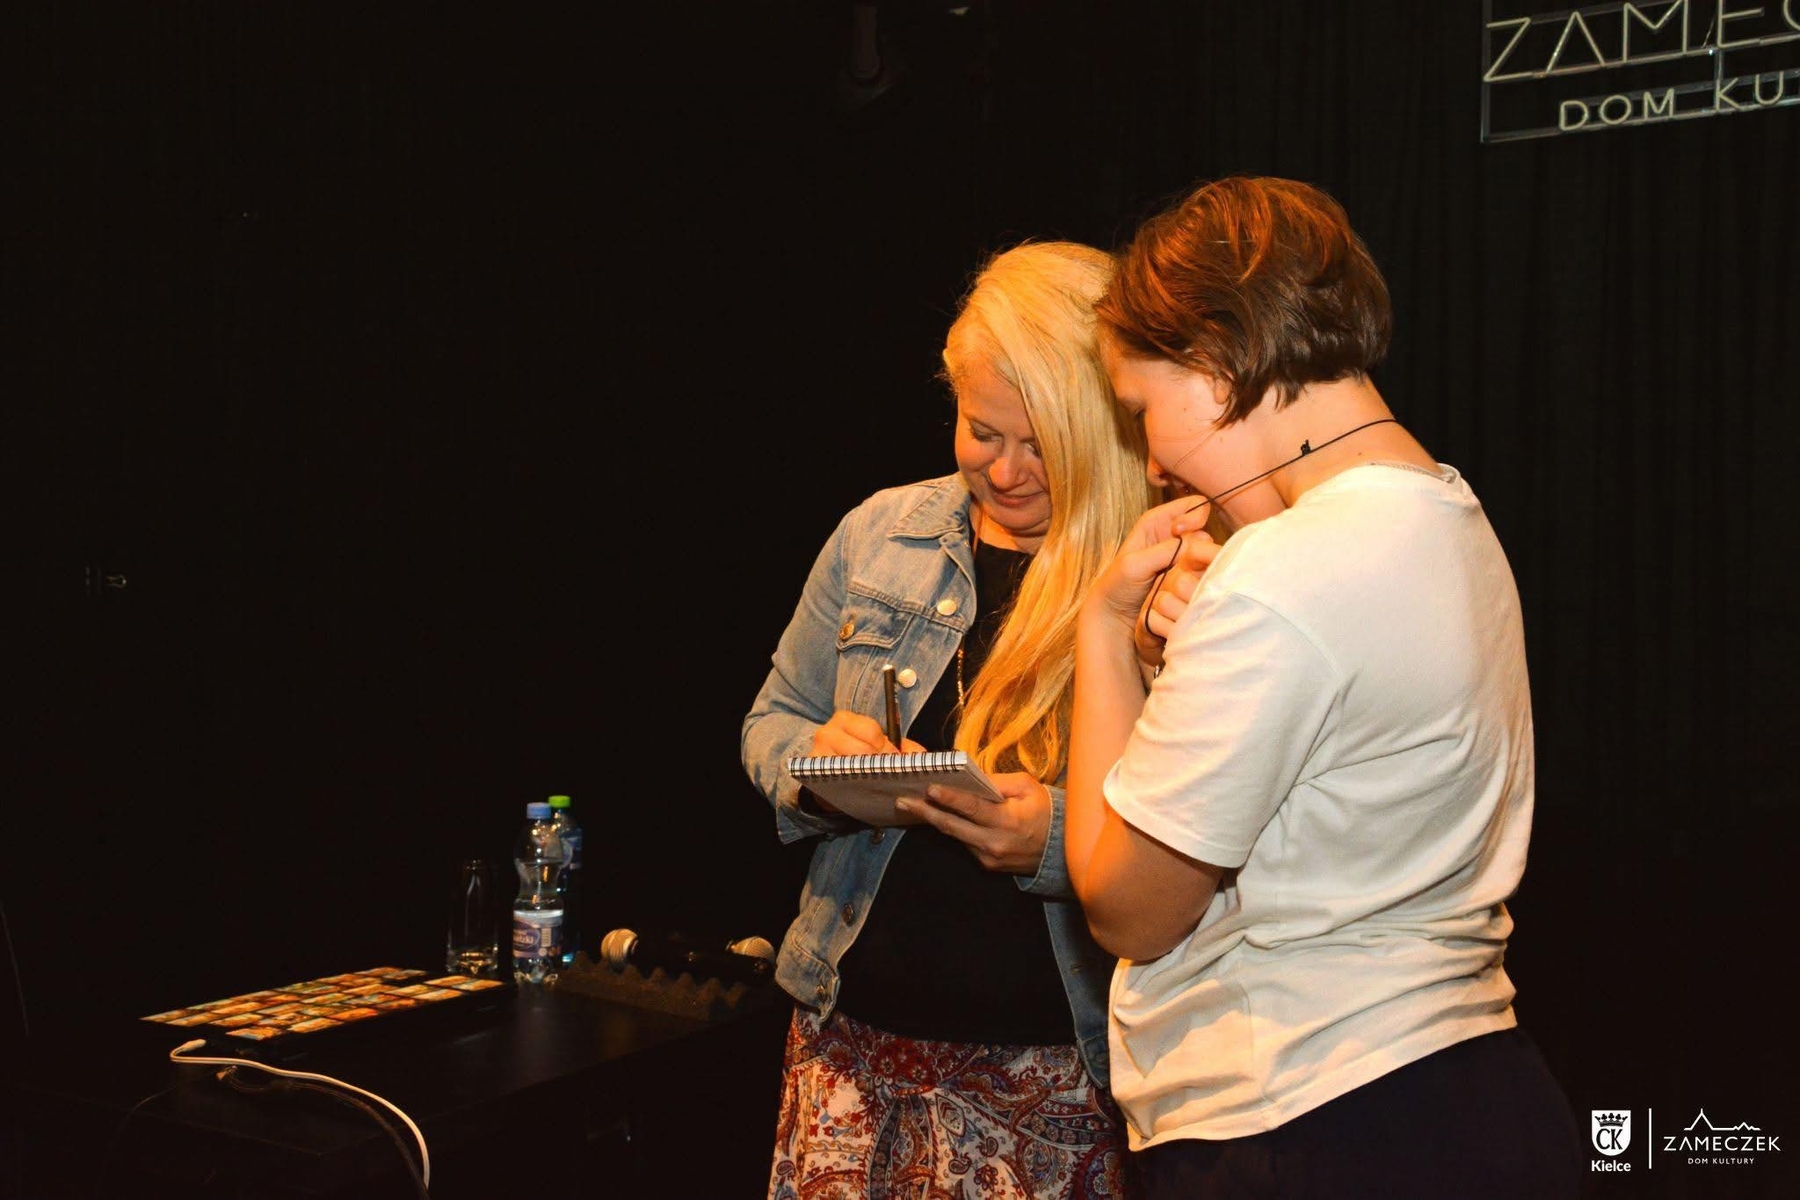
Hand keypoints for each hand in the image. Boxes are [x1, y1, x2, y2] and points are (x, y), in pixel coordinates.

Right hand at [804, 712, 923, 815]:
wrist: (830, 775)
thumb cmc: (859, 757)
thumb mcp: (880, 747)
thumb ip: (904, 748)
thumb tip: (923, 758)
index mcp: (845, 719)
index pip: (872, 732)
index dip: (887, 749)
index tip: (894, 760)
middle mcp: (827, 732)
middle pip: (862, 751)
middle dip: (879, 765)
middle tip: (887, 774)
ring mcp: (817, 753)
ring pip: (851, 767)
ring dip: (867, 777)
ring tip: (875, 782)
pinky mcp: (812, 773)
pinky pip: (838, 780)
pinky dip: (853, 786)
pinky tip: (861, 788)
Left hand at [894, 771, 1049, 874]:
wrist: (1061, 849)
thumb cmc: (1044, 811)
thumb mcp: (1026, 787)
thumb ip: (996, 782)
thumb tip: (969, 776)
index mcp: (1007, 821)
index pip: (972, 808)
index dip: (949, 798)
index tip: (929, 789)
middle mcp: (994, 843)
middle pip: (952, 826)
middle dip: (925, 812)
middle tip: (902, 800)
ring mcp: (988, 857)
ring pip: (955, 835)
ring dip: (934, 820)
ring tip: (913, 804)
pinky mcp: (986, 865)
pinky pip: (965, 843)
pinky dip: (953, 828)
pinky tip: (939, 816)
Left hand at [1088, 495, 1219, 638]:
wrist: (1116, 615)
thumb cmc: (1117, 585)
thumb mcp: (1135, 564)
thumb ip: (1163, 551)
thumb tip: (1195, 544)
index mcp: (1158, 521)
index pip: (1194, 505)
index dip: (1194, 515)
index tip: (1180, 531)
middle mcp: (1174, 537)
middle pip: (1205, 533)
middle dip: (1199, 546)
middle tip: (1183, 562)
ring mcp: (1183, 558)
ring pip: (1207, 555)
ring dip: (1199, 566)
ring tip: (1179, 579)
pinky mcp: (1188, 578)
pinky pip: (1204, 573)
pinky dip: (1199, 579)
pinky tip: (1184, 588)